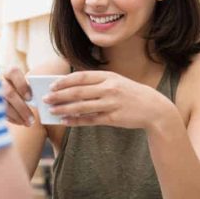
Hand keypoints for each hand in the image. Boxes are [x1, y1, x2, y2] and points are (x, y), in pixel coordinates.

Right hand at [1, 67, 34, 125]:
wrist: (7, 91)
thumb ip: (31, 87)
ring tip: (29, 123)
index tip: (30, 98)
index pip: (13, 72)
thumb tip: (40, 97)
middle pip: (9, 93)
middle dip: (22, 108)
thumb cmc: (22, 87)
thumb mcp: (25, 83)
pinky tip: (21, 122)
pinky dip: (11, 119)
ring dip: (17, 116)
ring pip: (3, 105)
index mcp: (8, 72)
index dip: (22, 85)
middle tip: (32, 119)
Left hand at [45, 70, 168, 128]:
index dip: (64, 81)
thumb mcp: (116, 81)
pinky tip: (66, 121)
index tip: (51, 85)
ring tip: (52, 111)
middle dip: (59, 96)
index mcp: (108, 76)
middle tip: (45, 99)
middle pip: (78, 92)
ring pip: (82, 106)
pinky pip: (90, 120)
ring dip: (64, 109)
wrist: (154, 108)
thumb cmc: (130, 94)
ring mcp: (111, 103)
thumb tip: (70, 88)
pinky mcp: (113, 118)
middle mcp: (109, 88)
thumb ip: (96, 83)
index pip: (81, 77)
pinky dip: (76, 120)